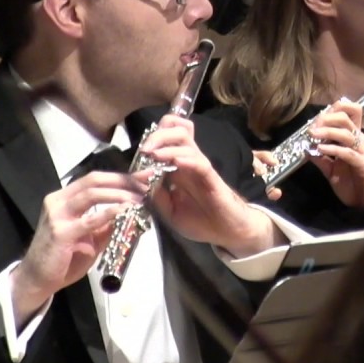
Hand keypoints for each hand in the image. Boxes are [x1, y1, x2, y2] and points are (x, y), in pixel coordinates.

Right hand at [9, 171, 147, 325]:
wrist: (37, 279)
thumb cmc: (63, 259)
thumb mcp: (90, 238)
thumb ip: (106, 225)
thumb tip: (131, 214)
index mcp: (65, 198)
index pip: (95, 179)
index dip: (120, 177)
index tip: (143, 178)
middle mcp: (59, 201)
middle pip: (94, 180)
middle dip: (122, 180)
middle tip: (145, 185)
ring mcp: (58, 215)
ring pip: (91, 193)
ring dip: (118, 193)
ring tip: (139, 197)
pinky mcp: (60, 232)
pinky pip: (88, 219)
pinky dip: (108, 213)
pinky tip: (123, 211)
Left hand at [143, 115, 281, 256]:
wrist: (226, 232)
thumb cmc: (199, 220)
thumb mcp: (168, 210)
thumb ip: (155, 194)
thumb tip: (138, 178)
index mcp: (177, 166)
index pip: (167, 137)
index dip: (152, 136)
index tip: (139, 151)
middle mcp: (188, 161)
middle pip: (176, 130)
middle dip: (157, 135)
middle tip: (145, 150)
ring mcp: (199, 167)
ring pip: (186, 140)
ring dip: (166, 144)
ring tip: (153, 154)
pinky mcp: (211, 177)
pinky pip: (199, 163)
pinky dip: (186, 159)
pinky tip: (175, 162)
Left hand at [307, 98, 363, 208]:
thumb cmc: (352, 182)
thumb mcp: (331, 169)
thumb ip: (320, 158)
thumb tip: (305, 148)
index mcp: (353, 137)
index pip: (350, 112)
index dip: (333, 109)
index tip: (316, 118)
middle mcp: (360, 140)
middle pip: (345, 118)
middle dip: (326, 118)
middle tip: (312, 127)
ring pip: (346, 134)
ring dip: (327, 132)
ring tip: (312, 135)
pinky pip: (348, 153)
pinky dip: (333, 149)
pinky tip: (321, 149)